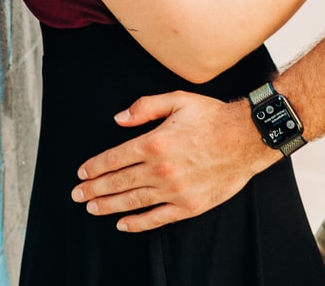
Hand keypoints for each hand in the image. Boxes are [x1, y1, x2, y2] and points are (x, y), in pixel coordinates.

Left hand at [70, 92, 274, 230]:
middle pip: (118, 182)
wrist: (247, 138)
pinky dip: (137, 223)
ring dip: (109, 205)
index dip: (95, 167)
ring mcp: (175, 190)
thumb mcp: (176, 100)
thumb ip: (144, 107)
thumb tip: (118, 119)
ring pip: (133, 201)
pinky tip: (122, 224)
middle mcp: (161, 169)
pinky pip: (157, 218)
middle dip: (94, 188)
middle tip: (77, 194)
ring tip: (92, 207)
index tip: (81, 173)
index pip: (114, 158)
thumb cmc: (213, 117)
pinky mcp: (189, 206)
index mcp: (154, 142)